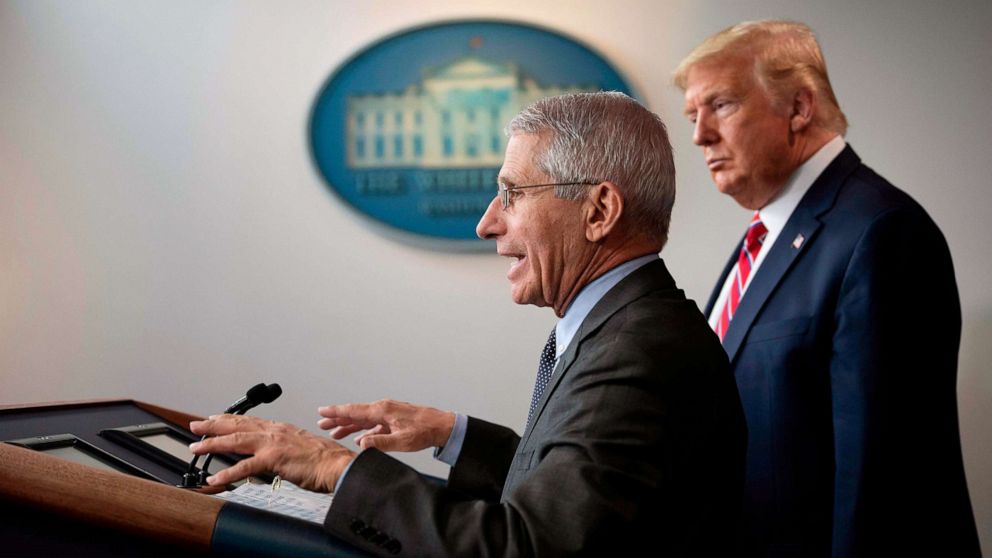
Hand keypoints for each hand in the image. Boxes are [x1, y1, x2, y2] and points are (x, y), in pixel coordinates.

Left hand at [189, 414, 354, 492]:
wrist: (339, 465)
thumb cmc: (326, 461)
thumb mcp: (302, 448)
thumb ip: (286, 448)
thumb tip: (277, 455)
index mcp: (281, 429)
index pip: (250, 421)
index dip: (230, 420)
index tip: (215, 419)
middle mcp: (275, 432)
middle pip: (238, 426)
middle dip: (213, 425)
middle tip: (195, 426)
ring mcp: (273, 444)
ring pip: (236, 441)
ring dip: (213, 444)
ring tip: (196, 448)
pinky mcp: (274, 459)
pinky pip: (246, 467)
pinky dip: (228, 472)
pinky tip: (216, 477)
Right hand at [317, 399, 455, 452]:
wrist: (441, 426)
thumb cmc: (424, 431)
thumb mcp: (401, 441)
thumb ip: (380, 443)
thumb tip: (361, 444)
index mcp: (382, 411)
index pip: (354, 410)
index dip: (336, 412)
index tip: (322, 411)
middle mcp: (383, 409)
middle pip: (355, 414)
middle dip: (337, 418)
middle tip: (322, 423)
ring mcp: (388, 414)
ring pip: (363, 420)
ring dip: (349, 426)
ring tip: (335, 432)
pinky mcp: (393, 421)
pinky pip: (373, 426)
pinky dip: (363, 431)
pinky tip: (358, 439)